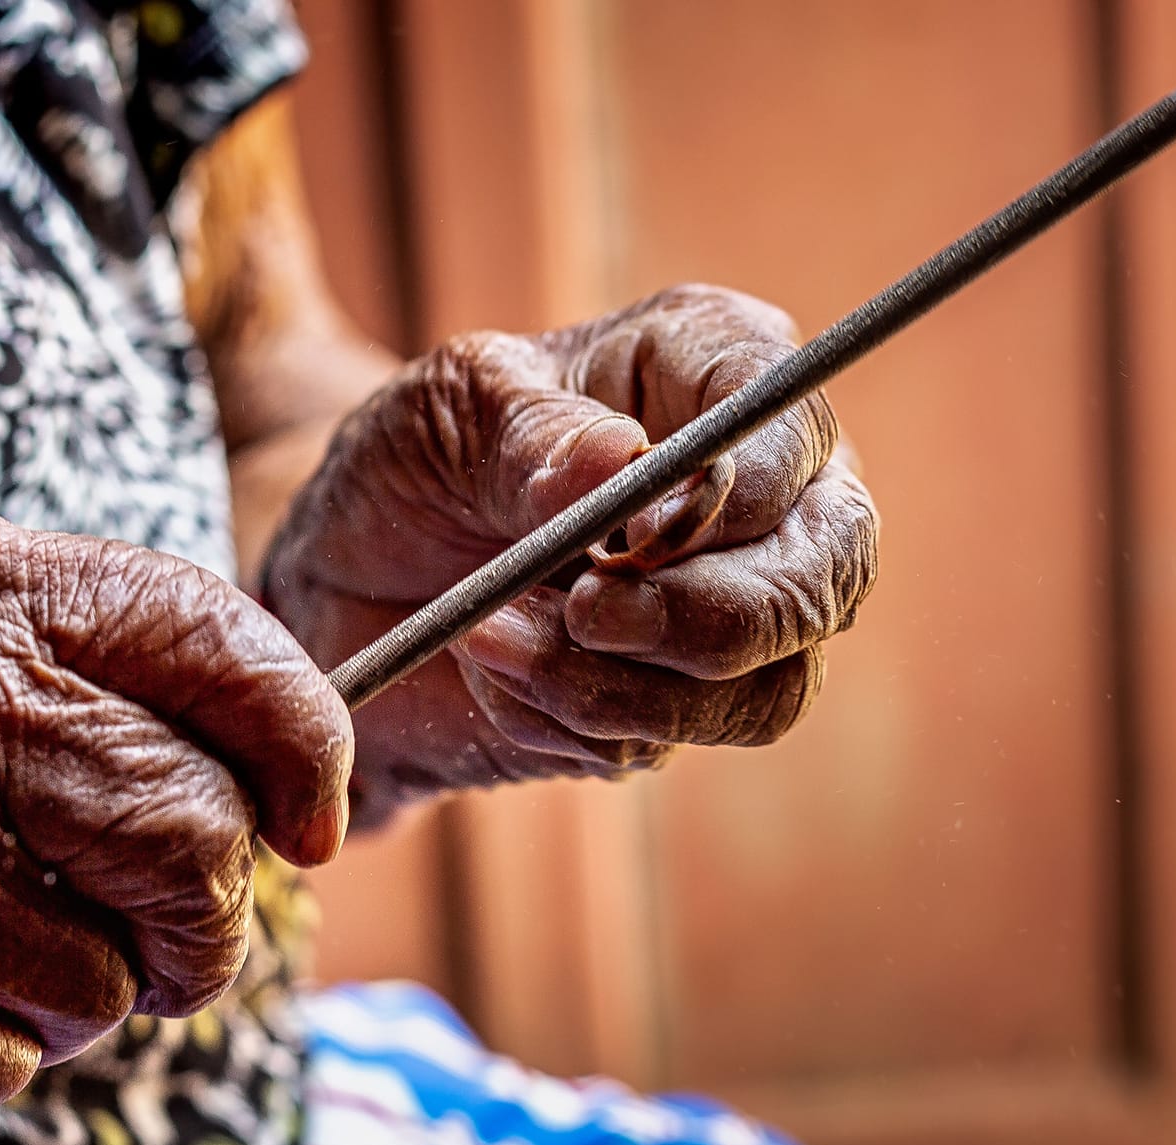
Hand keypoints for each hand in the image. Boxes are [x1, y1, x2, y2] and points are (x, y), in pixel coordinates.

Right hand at [0, 490, 350, 1144]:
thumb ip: (65, 661)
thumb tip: (267, 760)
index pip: (211, 637)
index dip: (301, 737)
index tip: (309, 812)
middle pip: (190, 828)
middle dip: (206, 909)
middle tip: (162, 930)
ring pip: (119, 967)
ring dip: (85, 985)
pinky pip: (23, 1053)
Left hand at [260, 285, 876, 823]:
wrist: (346, 576)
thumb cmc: (416, 457)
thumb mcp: (447, 411)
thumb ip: (535, 432)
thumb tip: (625, 463)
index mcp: (716, 371)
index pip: (796, 421)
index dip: (749, 483)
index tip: (643, 527)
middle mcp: (758, 496)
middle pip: (829, 571)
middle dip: (713, 614)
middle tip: (586, 611)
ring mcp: (729, 612)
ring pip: (765, 687)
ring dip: (622, 683)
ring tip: (486, 635)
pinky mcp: (676, 708)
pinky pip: (661, 741)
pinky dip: (564, 716)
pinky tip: (486, 669)